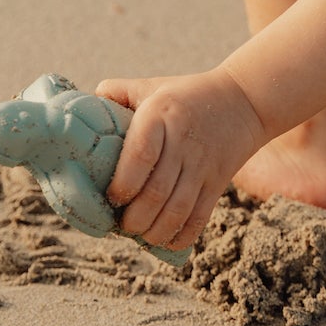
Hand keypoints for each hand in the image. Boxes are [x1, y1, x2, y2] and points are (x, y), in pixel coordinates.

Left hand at [94, 67, 269, 251]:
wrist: (244, 100)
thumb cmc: (186, 94)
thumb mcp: (152, 85)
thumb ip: (116, 92)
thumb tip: (81, 107)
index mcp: (160, 115)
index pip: (141, 155)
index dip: (123, 184)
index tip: (112, 197)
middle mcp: (182, 141)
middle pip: (156, 192)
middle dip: (134, 219)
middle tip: (122, 224)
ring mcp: (202, 165)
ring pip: (177, 211)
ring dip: (154, 232)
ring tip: (140, 234)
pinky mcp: (218, 182)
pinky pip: (200, 218)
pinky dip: (181, 237)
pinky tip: (166, 240)